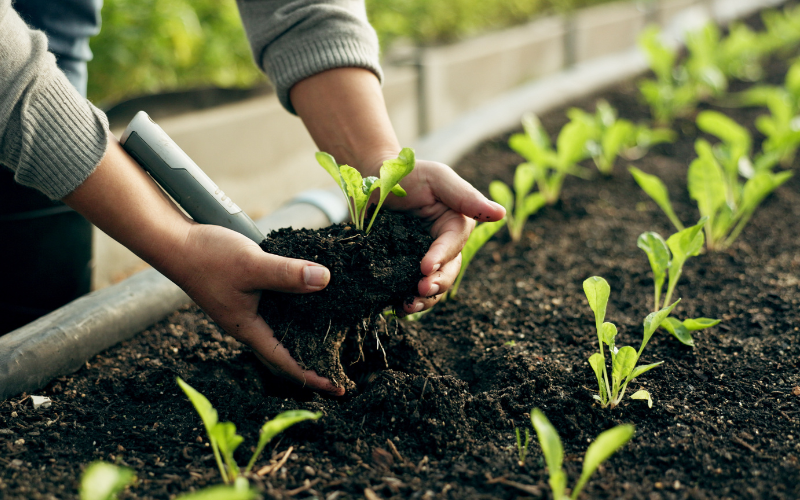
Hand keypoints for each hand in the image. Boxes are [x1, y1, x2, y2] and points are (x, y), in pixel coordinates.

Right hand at [166, 223, 344, 395]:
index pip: (286, 362)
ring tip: (332, 341)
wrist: (176, 243)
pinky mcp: (246, 293)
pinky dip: (296, 312)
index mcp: (248, 329)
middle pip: (285, 353)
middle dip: (312, 364)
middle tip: (340, 370)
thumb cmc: (208, 258)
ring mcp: (246, 310)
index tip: (339, 388)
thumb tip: (325, 280)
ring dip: (305, 339)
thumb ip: (287, 274)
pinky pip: (276, 310)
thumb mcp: (253, 265)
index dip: (313, 377)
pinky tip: (310, 300)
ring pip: (281, 331)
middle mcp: (248, 325)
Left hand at [377, 158, 505, 313]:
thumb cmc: (407, 173)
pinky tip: (396, 308)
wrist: (373, 179)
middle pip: (448, 271)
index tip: (425, 267)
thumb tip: (501, 214)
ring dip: (425, 299)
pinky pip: (410, 288)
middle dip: (436, 284)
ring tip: (408, 306)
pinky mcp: (404, 267)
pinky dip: (407, 300)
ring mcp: (423, 259)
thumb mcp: (436, 178)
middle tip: (419, 290)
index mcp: (455, 225)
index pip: (453, 245)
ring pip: (433, 285)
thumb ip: (465, 196)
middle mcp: (444, 246)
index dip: (441, 258)